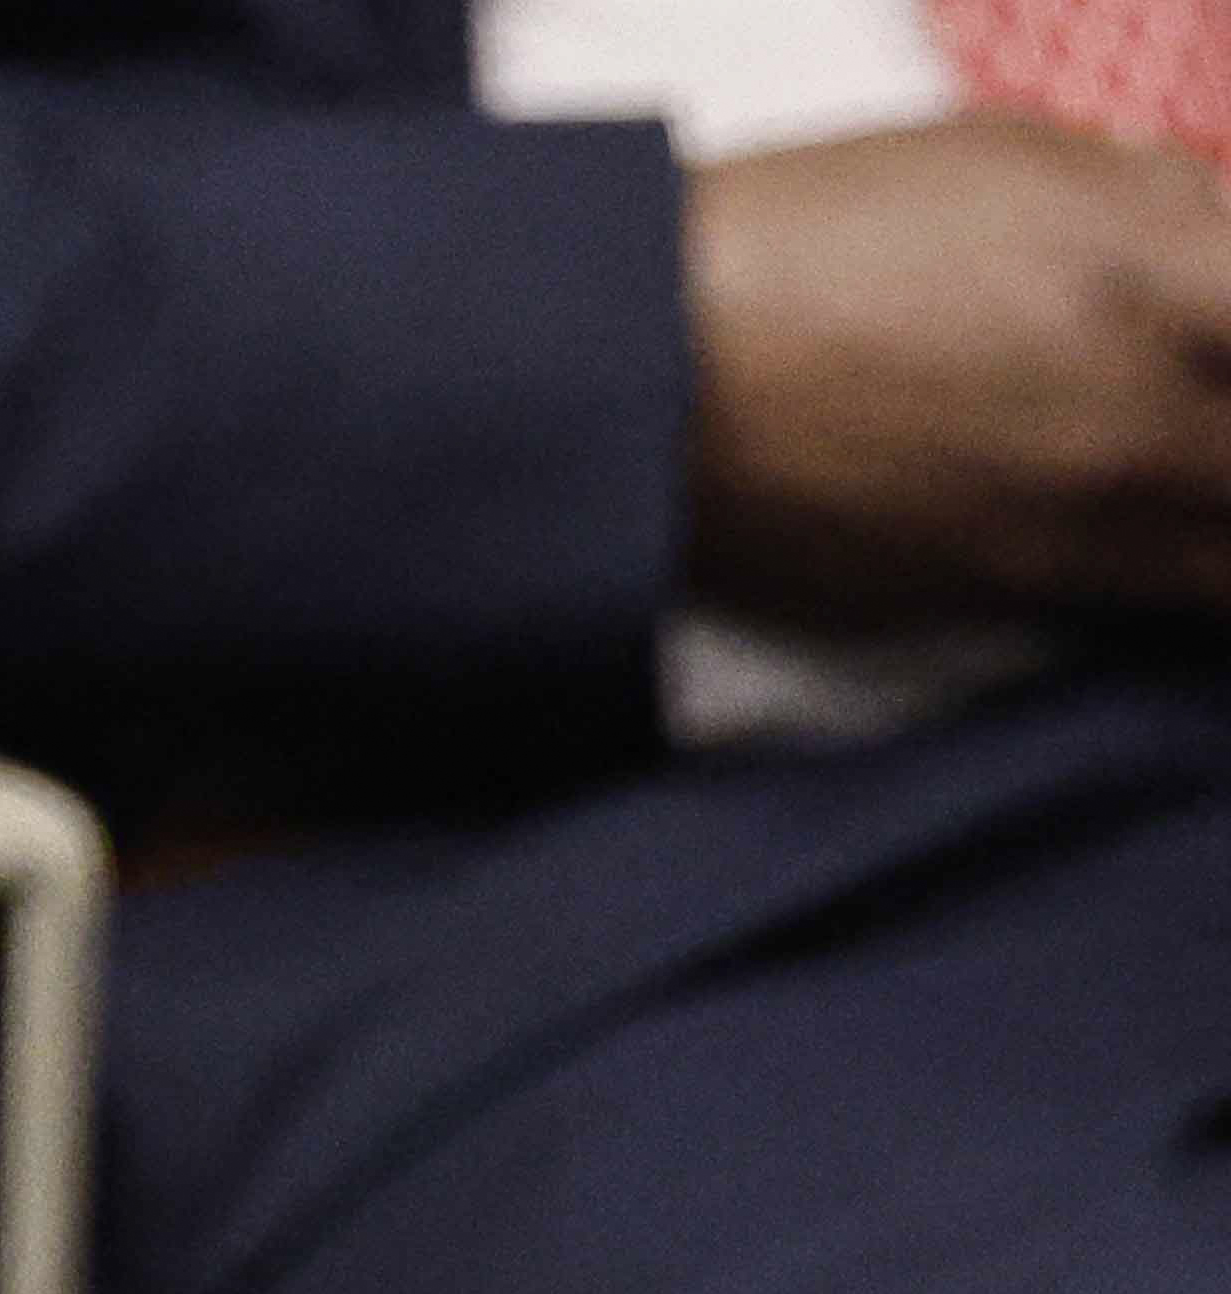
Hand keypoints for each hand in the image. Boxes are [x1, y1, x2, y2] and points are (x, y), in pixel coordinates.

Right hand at [685, 116, 1230, 628]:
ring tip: (1177, 489)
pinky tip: (1115, 530)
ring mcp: (1078, 539)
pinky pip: (1135, 612)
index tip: (1228, 344)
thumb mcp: (1013, 162)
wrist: (640, 381)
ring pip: (1228, 576)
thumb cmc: (811, 241)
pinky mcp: (998, 610)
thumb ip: (1163, 209)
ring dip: (1213, 530)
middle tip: (1203, 427)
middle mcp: (1153, 430)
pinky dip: (1155, 579)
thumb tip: (1223, 240)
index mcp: (1180, 285)